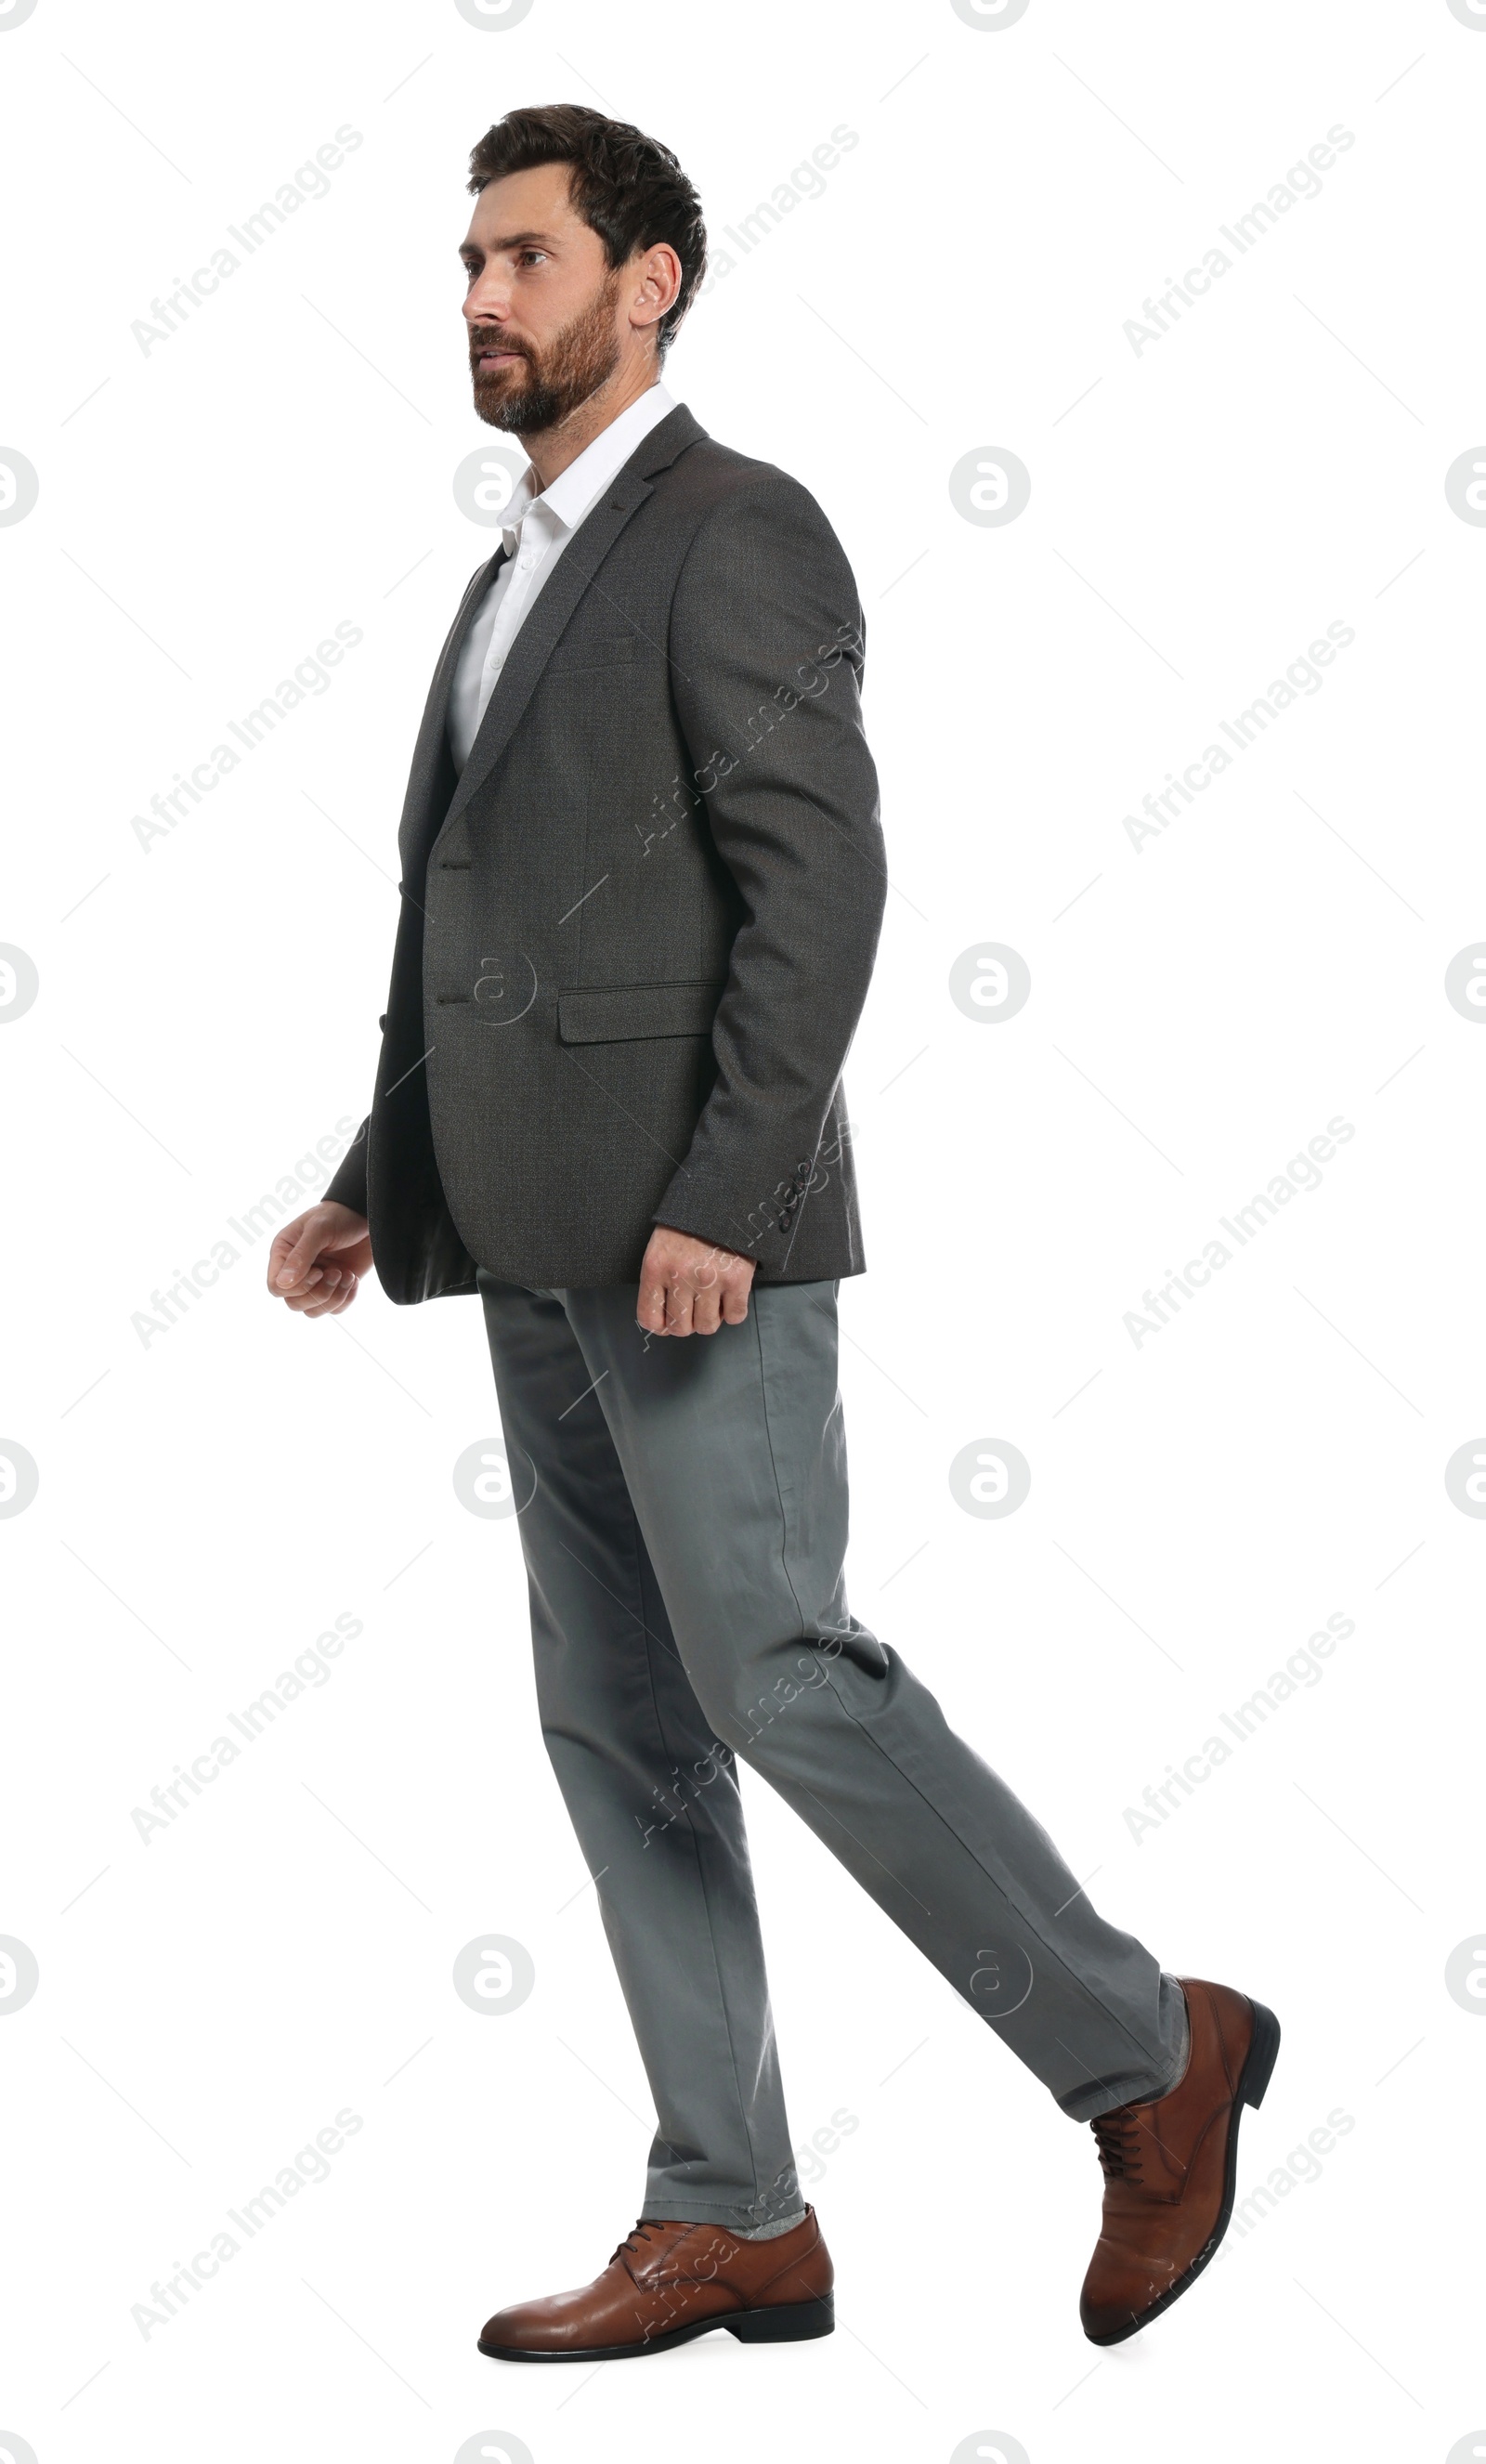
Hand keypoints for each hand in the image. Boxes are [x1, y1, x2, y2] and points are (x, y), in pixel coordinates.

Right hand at [266, 1203, 371, 1317]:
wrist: (366, 1216)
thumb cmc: (338, 1216)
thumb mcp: (319, 1230)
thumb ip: (301, 1255)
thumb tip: (283, 1284)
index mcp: (283, 1254)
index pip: (276, 1287)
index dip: (297, 1286)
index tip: (318, 1270)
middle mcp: (295, 1271)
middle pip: (293, 1303)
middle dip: (319, 1293)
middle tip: (337, 1272)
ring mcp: (315, 1282)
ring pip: (313, 1311)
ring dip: (333, 1298)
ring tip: (347, 1275)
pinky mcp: (335, 1288)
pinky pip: (334, 1310)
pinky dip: (346, 1299)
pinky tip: (353, 1279)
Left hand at [638, 1226, 755, 1336]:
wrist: (721, 1198)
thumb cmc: (689, 1224)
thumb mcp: (662, 1247)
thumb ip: (659, 1280)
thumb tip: (665, 1319)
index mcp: (656, 1267)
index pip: (650, 1319)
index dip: (662, 1326)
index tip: (669, 1321)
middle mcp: (680, 1276)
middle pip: (680, 1328)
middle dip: (688, 1323)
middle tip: (695, 1307)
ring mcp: (709, 1279)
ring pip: (707, 1326)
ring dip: (711, 1318)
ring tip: (714, 1300)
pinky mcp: (736, 1279)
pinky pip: (735, 1316)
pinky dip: (733, 1312)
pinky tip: (730, 1296)